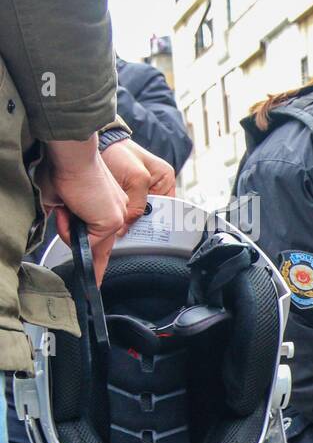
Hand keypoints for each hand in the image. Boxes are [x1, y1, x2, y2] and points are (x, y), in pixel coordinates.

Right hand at [36, 138, 128, 283]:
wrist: (72, 158)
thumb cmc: (65, 172)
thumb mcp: (64, 202)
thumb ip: (69, 221)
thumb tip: (70, 234)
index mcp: (110, 206)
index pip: (108, 239)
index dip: (101, 260)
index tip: (99, 278)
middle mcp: (119, 212)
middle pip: (104, 247)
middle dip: (94, 266)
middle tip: (94, 284)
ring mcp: (118, 217)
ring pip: (91, 244)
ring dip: (70, 232)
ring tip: (64, 209)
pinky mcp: (113, 221)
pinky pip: (88, 242)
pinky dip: (70, 231)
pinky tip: (68, 212)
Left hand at [101, 138, 176, 225]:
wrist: (95, 144)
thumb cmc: (119, 152)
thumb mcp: (136, 179)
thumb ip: (138, 204)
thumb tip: (128, 229)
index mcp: (166, 181)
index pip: (167, 209)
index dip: (156, 222)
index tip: (145, 233)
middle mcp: (156, 187)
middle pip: (152, 214)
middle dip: (140, 223)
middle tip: (129, 232)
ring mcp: (140, 191)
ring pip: (138, 215)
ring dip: (128, 220)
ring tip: (120, 228)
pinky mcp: (125, 193)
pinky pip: (126, 211)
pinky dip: (120, 216)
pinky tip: (114, 219)